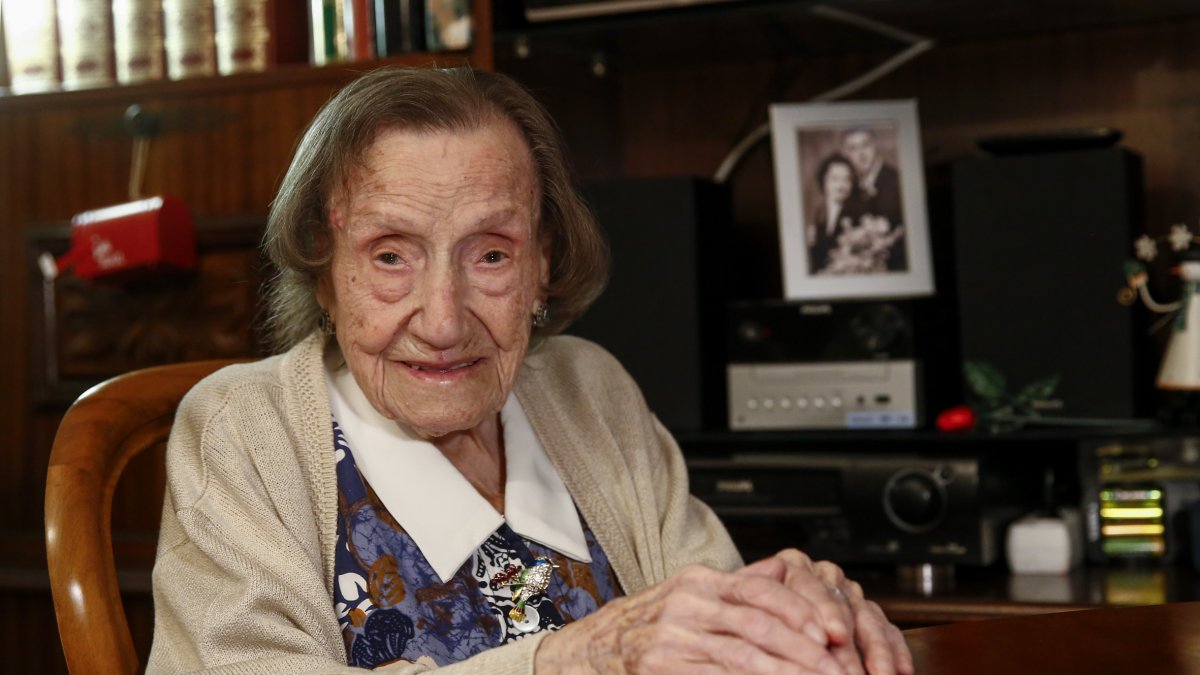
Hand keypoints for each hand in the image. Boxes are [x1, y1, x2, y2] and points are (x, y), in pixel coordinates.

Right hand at [535, 563, 847, 673]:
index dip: (800, 610)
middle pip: (759, 624)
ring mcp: (672, 637)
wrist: (589, 650)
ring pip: (744, 656)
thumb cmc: (649, 626)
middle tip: (839, 668)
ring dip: (787, 672)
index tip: (832, 632)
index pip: (761, 589)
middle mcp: (687, 603)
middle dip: (805, 649)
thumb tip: (786, 573)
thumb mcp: (690, 596)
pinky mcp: (660, 667)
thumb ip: (737, 590)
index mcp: (700, 581)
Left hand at [739, 550, 912, 674]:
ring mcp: (846, 593)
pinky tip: (901, 670)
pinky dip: (895, 651)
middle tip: (854, 671)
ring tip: (883, 674)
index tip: (835, 637)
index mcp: (791, 566)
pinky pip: (886, 629)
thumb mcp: (747, 606)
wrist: (754, 622)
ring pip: (868, 618)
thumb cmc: (749, 617)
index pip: (812, 586)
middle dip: (851, 645)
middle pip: (843, 606)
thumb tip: (770, 595)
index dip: (825, 612)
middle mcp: (822, 575)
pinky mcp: (866, 612)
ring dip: (878, 652)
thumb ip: (759, 602)